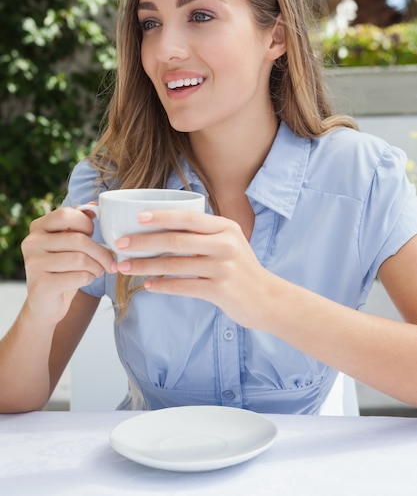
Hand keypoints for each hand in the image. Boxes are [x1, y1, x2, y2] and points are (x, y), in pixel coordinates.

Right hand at [21, 207, 114, 324]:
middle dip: (101, 252)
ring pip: (80, 259)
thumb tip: (95, 206)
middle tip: (110, 262)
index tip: (95, 236)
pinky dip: (89, 278)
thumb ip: (79, 223)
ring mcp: (33, 263)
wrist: (46, 302)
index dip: (87, 224)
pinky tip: (87, 279)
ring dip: (97, 267)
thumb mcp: (70, 242)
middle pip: (78, 240)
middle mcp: (32, 242)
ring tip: (99, 270)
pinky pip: (77, 277)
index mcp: (38, 227)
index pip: (67, 214)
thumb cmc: (63, 268)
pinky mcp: (41, 284)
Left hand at [113, 210, 271, 327]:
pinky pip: (183, 286)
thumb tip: (162, 229)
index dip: (160, 216)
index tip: (136, 218)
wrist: (268, 299)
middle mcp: (225, 244)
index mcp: (225, 227)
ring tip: (125, 267)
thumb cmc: (241, 270)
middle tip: (120, 243)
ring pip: (175, 264)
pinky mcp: (220, 289)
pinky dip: (162, 286)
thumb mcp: (229, 243)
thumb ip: (204, 235)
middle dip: (144, 241)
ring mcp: (223, 267)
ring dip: (146, 266)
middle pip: (176, 239)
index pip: (188, 217)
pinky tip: (147, 286)